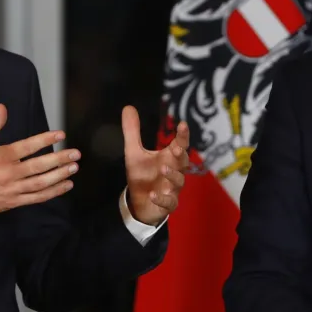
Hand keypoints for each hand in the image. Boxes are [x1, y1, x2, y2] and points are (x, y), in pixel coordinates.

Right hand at [0, 104, 79, 216]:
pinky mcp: (15, 201)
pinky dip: (53, 192)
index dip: (45, 140)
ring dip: (59, 175)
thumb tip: (3, 108)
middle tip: (75, 154)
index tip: (61, 135)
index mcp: (1, 156)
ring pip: (41, 182)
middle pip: (38, 166)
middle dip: (59, 159)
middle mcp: (9, 173)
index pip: (27, 146)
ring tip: (74, 167)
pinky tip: (66, 185)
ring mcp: (13, 189)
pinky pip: (37, 197)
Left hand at [121, 106, 189, 224]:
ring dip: (172, 175)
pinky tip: (152, 194)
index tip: (182, 124)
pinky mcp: (168, 204)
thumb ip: (132, 131)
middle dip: (181, 155)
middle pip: (184, 162)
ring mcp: (173, 188)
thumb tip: (128, 107)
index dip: (183, 135)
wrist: (140, 203)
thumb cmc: (142, 175)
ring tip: (163, 169)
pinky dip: (162, 198)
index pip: (180, 144)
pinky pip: (169, 202)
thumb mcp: (133, 152)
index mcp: (169, 157)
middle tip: (177, 149)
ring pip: (179, 181)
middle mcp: (175, 171)